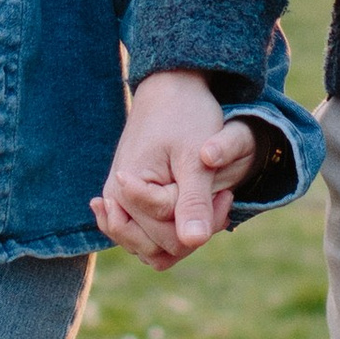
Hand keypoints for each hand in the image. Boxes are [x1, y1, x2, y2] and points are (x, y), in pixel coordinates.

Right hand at [92, 70, 260, 266]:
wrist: (169, 89)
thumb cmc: (185, 117)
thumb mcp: (195, 159)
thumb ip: (193, 202)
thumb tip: (194, 242)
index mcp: (126, 190)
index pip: (171, 237)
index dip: (206, 219)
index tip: (226, 191)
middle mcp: (114, 202)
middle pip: (160, 248)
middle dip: (195, 229)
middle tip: (222, 196)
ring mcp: (117, 204)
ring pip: (152, 249)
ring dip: (183, 234)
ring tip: (206, 200)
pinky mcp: (126, 202)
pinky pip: (146, 237)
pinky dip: (171, 230)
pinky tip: (190, 208)